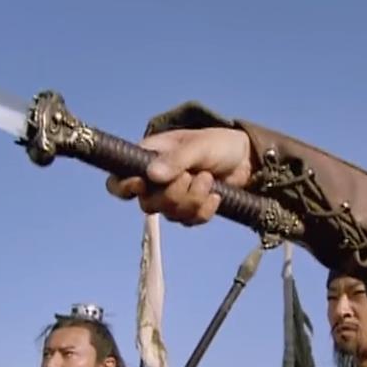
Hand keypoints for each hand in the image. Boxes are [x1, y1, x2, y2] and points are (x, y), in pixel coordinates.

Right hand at [105, 128, 254, 226]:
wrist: (247, 160)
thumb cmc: (219, 144)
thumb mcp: (199, 146)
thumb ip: (176, 159)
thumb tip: (151, 175)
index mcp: (149, 159)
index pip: (119, 180)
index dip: (123, 188)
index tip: (141, 184)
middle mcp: (156, 181)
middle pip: (147, 204)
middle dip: (173, 194)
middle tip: (192, 176)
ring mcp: (173, 197)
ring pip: (170, 214)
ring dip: (193, 200)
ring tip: (209, 180)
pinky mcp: (190, 210)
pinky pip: (189, 221)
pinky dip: (204, 211)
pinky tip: (216, 196)